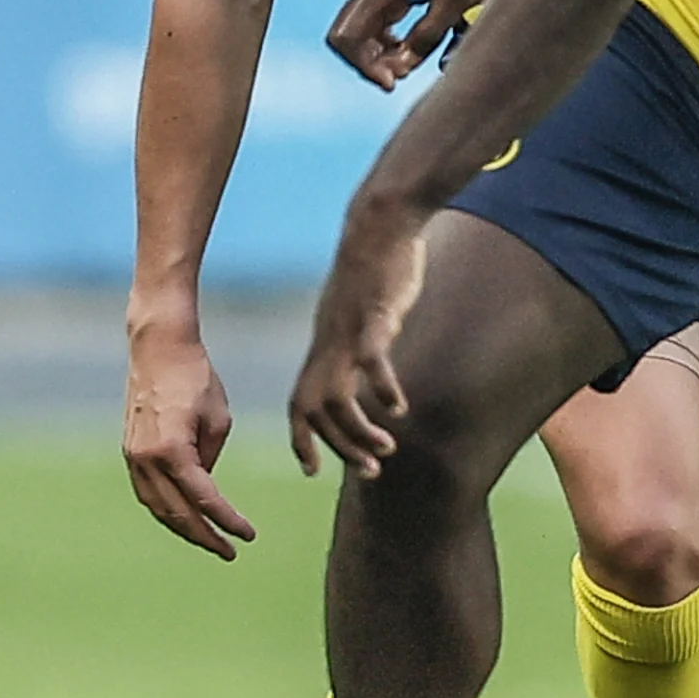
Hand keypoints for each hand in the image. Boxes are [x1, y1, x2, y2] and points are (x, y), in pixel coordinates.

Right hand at [122, 327, 254, 557]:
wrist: (158, 349)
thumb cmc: (196, 378)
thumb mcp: (219, 419)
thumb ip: (211, 458)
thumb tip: (204, 489)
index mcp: (172, 451)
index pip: (204, 499)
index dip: (227, 521)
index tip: (247, 535)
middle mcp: (147, 459)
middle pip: (177, 512)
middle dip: (204, 536)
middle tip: (230, 551)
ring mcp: (133, 456)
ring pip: (158, 507)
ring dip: (183, 527)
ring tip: (209, 540)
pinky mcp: (130, 451)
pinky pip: (147, 491)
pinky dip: (166, 508)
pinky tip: (185, 517)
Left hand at [287, 202, 429, 478]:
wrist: (378, 225)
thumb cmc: (376, 271)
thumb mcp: (361, 316)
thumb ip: (360, 343)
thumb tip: (367, 367)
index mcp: (323, 349)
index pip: (299, 407)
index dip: (302, 441)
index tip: (313, 471)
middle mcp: (328, 346)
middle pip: (317, 412)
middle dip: (339, 448)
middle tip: (370, 471)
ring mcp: (349, 333)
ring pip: (340, 397)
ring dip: (359, 430)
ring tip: (388, 448)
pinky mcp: (375, 317)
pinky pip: (371, 361)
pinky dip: (381, 388)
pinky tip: (399, 406)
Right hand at [326, 0, 500, 89]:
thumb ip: (432, 32)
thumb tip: (405, 65)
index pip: (346, 36)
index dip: (363, 65)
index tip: (392, 81)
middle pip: (350, 39)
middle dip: (372, 64)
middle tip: (403, 77)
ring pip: (363, 35)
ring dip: (381, 57)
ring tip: (409, 67)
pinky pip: (380, 27)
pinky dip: (391, 46)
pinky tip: (412, 53)